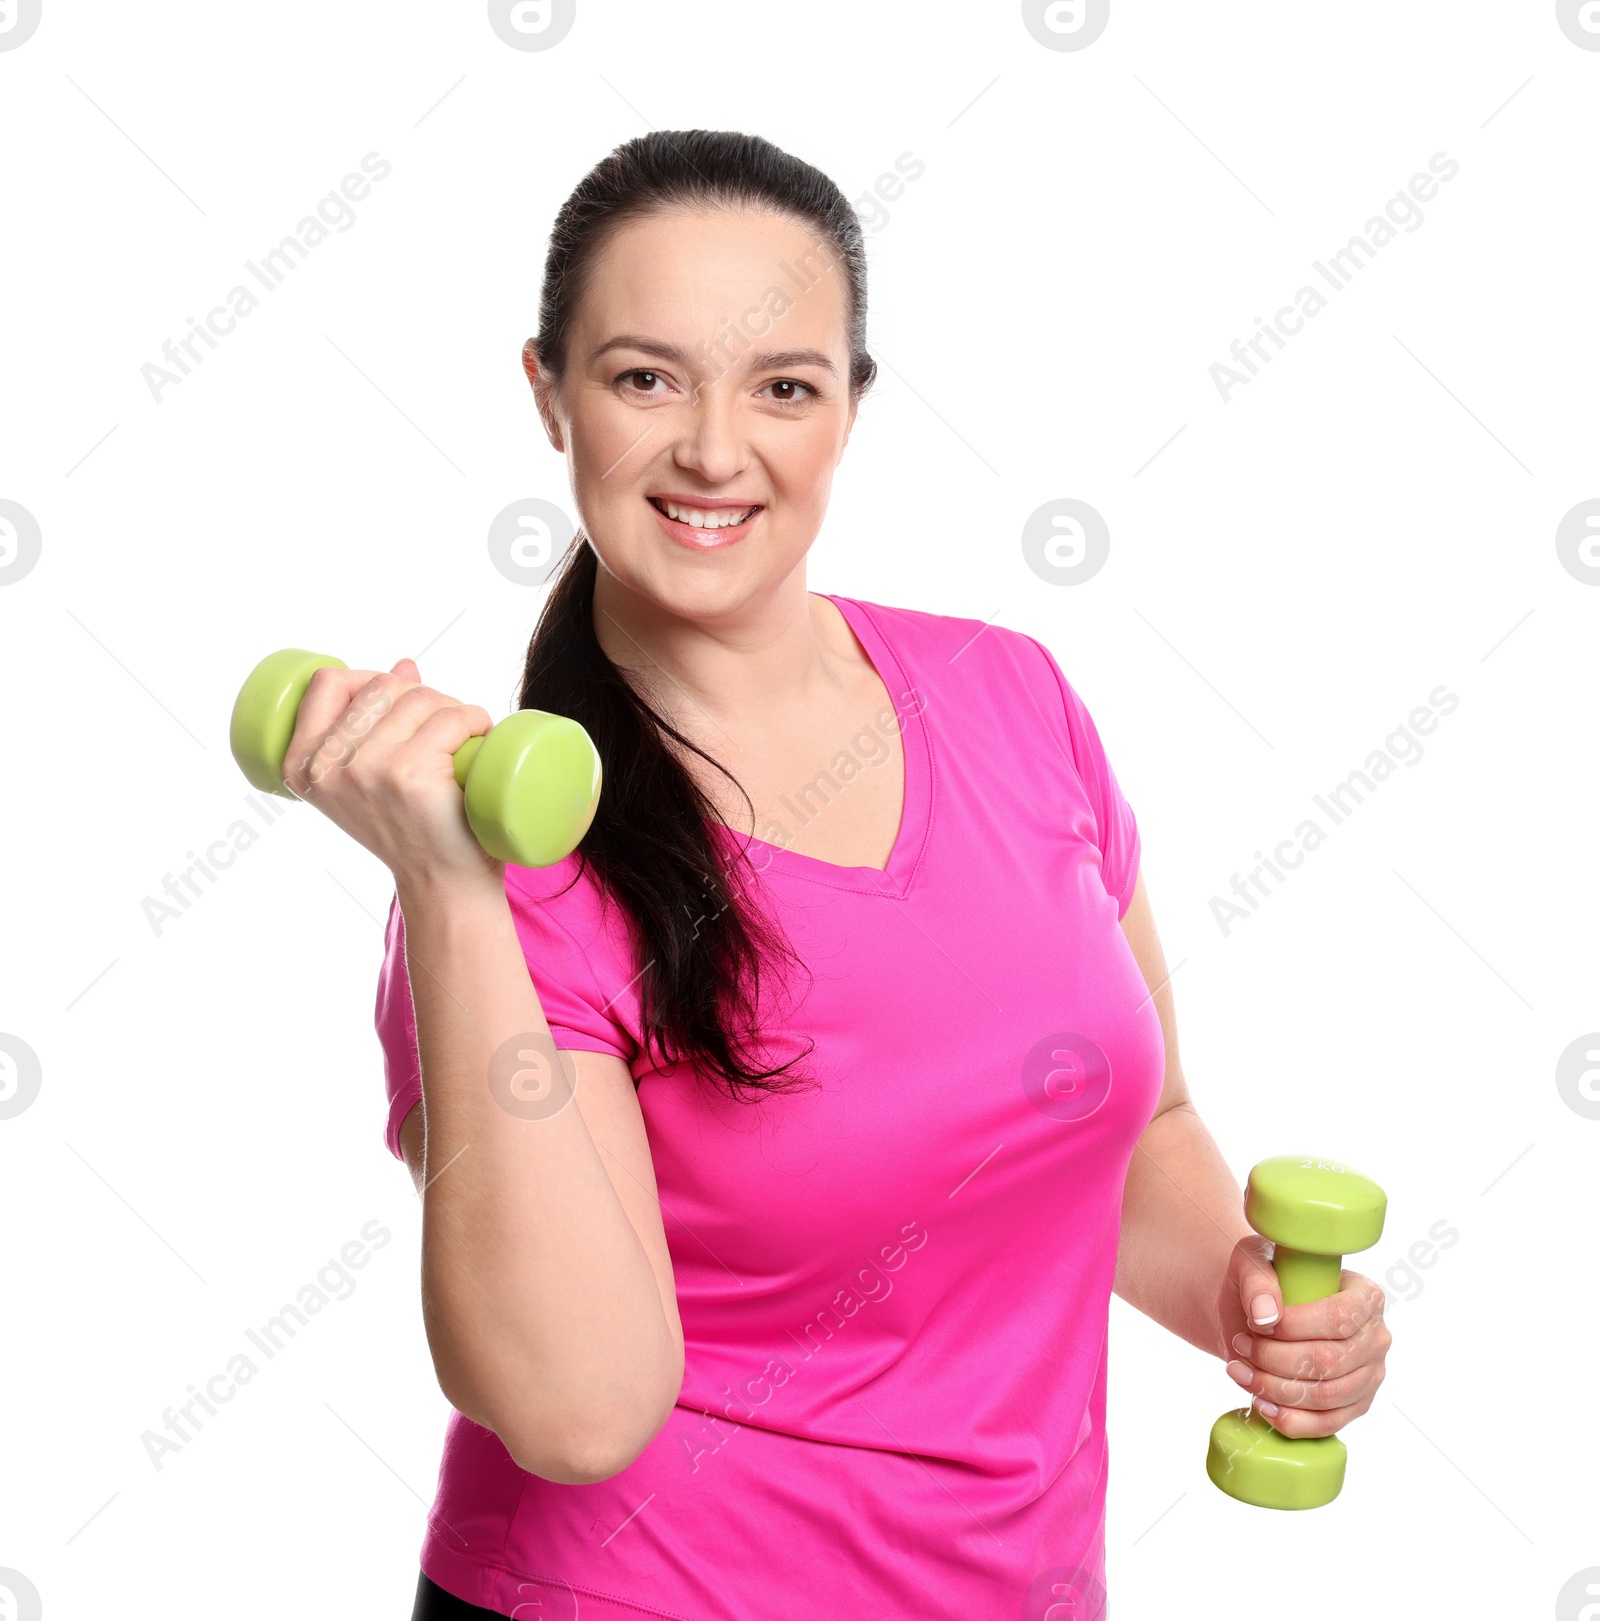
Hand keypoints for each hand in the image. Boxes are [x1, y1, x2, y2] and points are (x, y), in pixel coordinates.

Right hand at [281, 657, 499, 888]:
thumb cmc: (412, 828)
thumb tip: (405, 665)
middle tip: (445, 730)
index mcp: (301, 764)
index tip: (401, 700)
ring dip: (453, 709)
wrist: (442, 883)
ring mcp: (367, 769)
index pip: (328, 682)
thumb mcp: (371, 777)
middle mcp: (327, 767)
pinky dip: (475, 721)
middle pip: (384, 685)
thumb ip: (374, 722)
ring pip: (420, 697)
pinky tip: (479, 739)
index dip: (371, 677)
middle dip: (423, 695)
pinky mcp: (410, 774)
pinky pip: (452, 718)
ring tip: (464, 739)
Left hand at [1215, 1234, 1390, 1437]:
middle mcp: (1376, 1337)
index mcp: (1365, 1296)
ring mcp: (1370, 1376)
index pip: (1338, 1318)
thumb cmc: (1262, 1283)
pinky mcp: (1355, 1406)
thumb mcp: (1253, 1262)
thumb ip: (1258, 1281)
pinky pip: (1327, 1424)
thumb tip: (1266, 1315)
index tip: (1257, 1324)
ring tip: (1239, 1372)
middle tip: (1240, 1346)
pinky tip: (1260, 1403)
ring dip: (1275, 1389)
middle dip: (1275, 1359)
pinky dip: (1289, 1420)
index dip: (1294, 1327)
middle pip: (1330, 1361)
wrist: (1258, 1313)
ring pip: (1326, 1396)